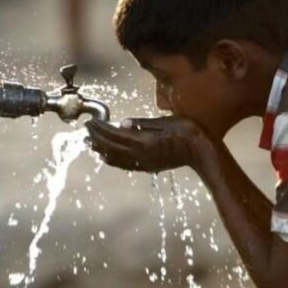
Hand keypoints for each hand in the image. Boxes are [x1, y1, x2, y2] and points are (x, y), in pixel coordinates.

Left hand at [85, 116, 208, 172]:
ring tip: (90, 143)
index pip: (114, 135)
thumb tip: (121, 124)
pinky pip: (125, 164)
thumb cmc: (187, 132)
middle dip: (96, 138)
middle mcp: (141, 155)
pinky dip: (112, 159)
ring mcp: (144, 163)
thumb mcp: (165, 121)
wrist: (202, 152)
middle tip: (85, 130)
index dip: (100, 129)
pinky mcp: (148, 166)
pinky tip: (107, 156)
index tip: (90, 122)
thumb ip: (142, 123)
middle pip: (111, 148)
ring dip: (101, 150)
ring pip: (116, 158)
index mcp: (144, 142)